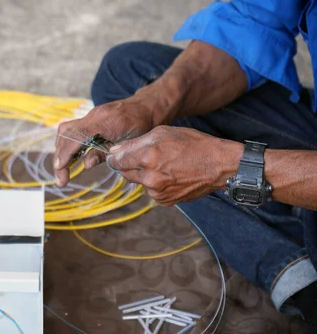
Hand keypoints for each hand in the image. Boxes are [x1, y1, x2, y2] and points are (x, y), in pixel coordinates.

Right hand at [54, 95, 160, 186]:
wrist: (147, 107)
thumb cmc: (143, 127)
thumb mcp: (130, 144)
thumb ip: (108, 153)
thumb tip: (86, 164)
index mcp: (108, 123)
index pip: (78, 135)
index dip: (66, 151)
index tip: (60, 167)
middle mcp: (95, 115)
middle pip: (66, 133)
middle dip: (60, 156)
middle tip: (62, 179)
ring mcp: (91, 115)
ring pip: (66, 130)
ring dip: (61, 151)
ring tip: (63, 171)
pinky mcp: (89, 118)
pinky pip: (72, 129)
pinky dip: (67, 144)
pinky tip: (70, 159)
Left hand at [106, 126, 242, 205]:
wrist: (219, 165)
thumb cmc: (192, 144)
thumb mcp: (162, 133)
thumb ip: (136, 143)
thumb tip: (115, 151)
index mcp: (147, 157)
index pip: (116, 160)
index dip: (115, 156)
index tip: (116, 154)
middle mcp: (149, 177)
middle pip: (124, 173)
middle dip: (129, 165)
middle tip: (143, 157)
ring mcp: (157, 191)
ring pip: (138, 182)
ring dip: (143, 175)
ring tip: (162, 165)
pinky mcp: (164, 200)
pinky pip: (150, 191)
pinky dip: (154, 184)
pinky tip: (169, 175)